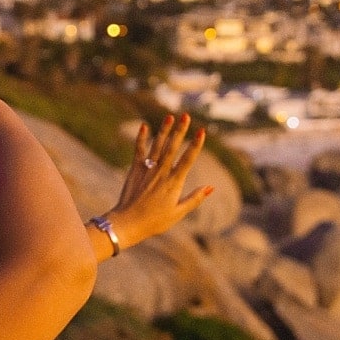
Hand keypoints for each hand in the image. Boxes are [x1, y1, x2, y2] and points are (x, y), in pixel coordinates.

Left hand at [102, 114, 213, 249]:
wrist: (128, 223)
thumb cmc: (155, 221)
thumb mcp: (178, 213)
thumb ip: (194, 199)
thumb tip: (211, 187)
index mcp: (174, 183)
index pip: (187, 160)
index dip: (195, 144)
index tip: (202, 131)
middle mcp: (161, 173)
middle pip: (172, 148)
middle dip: (180, 130)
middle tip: (186, 116)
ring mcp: (147, 170)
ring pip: (157, 146)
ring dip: (164, 130)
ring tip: (169, 116)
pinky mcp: (135, 170)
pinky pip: (139, 151)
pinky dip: (141, 138)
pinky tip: (145, 126)